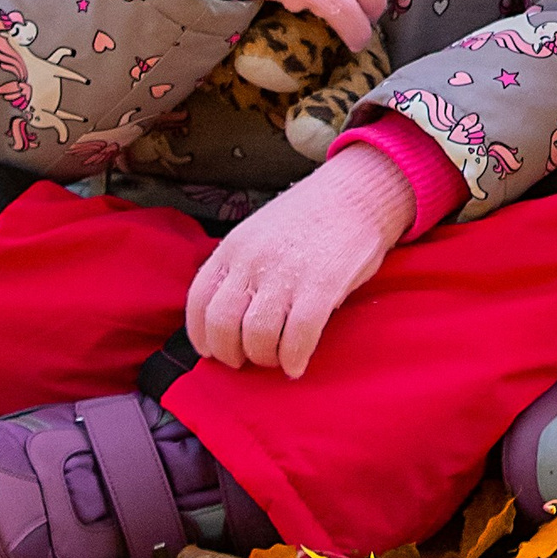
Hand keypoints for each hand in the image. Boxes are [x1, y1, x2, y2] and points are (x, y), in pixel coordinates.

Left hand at [186, 140, 414, 374]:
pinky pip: (298, 338)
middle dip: (230, 353)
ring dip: (265, 357)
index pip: (198, 301)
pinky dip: (294, 359)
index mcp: (233, 247)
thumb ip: (240, 269)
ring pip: (257, 336)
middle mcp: (252, 261)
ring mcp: (285, 274)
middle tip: (247, 359)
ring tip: (277, 357)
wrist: (357, 193)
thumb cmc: (309, 218)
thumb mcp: (258, 234)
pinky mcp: (321, 287)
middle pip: (222, 324)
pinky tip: (298, 364)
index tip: (213, 351)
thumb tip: (229, 318)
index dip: (202, 335)